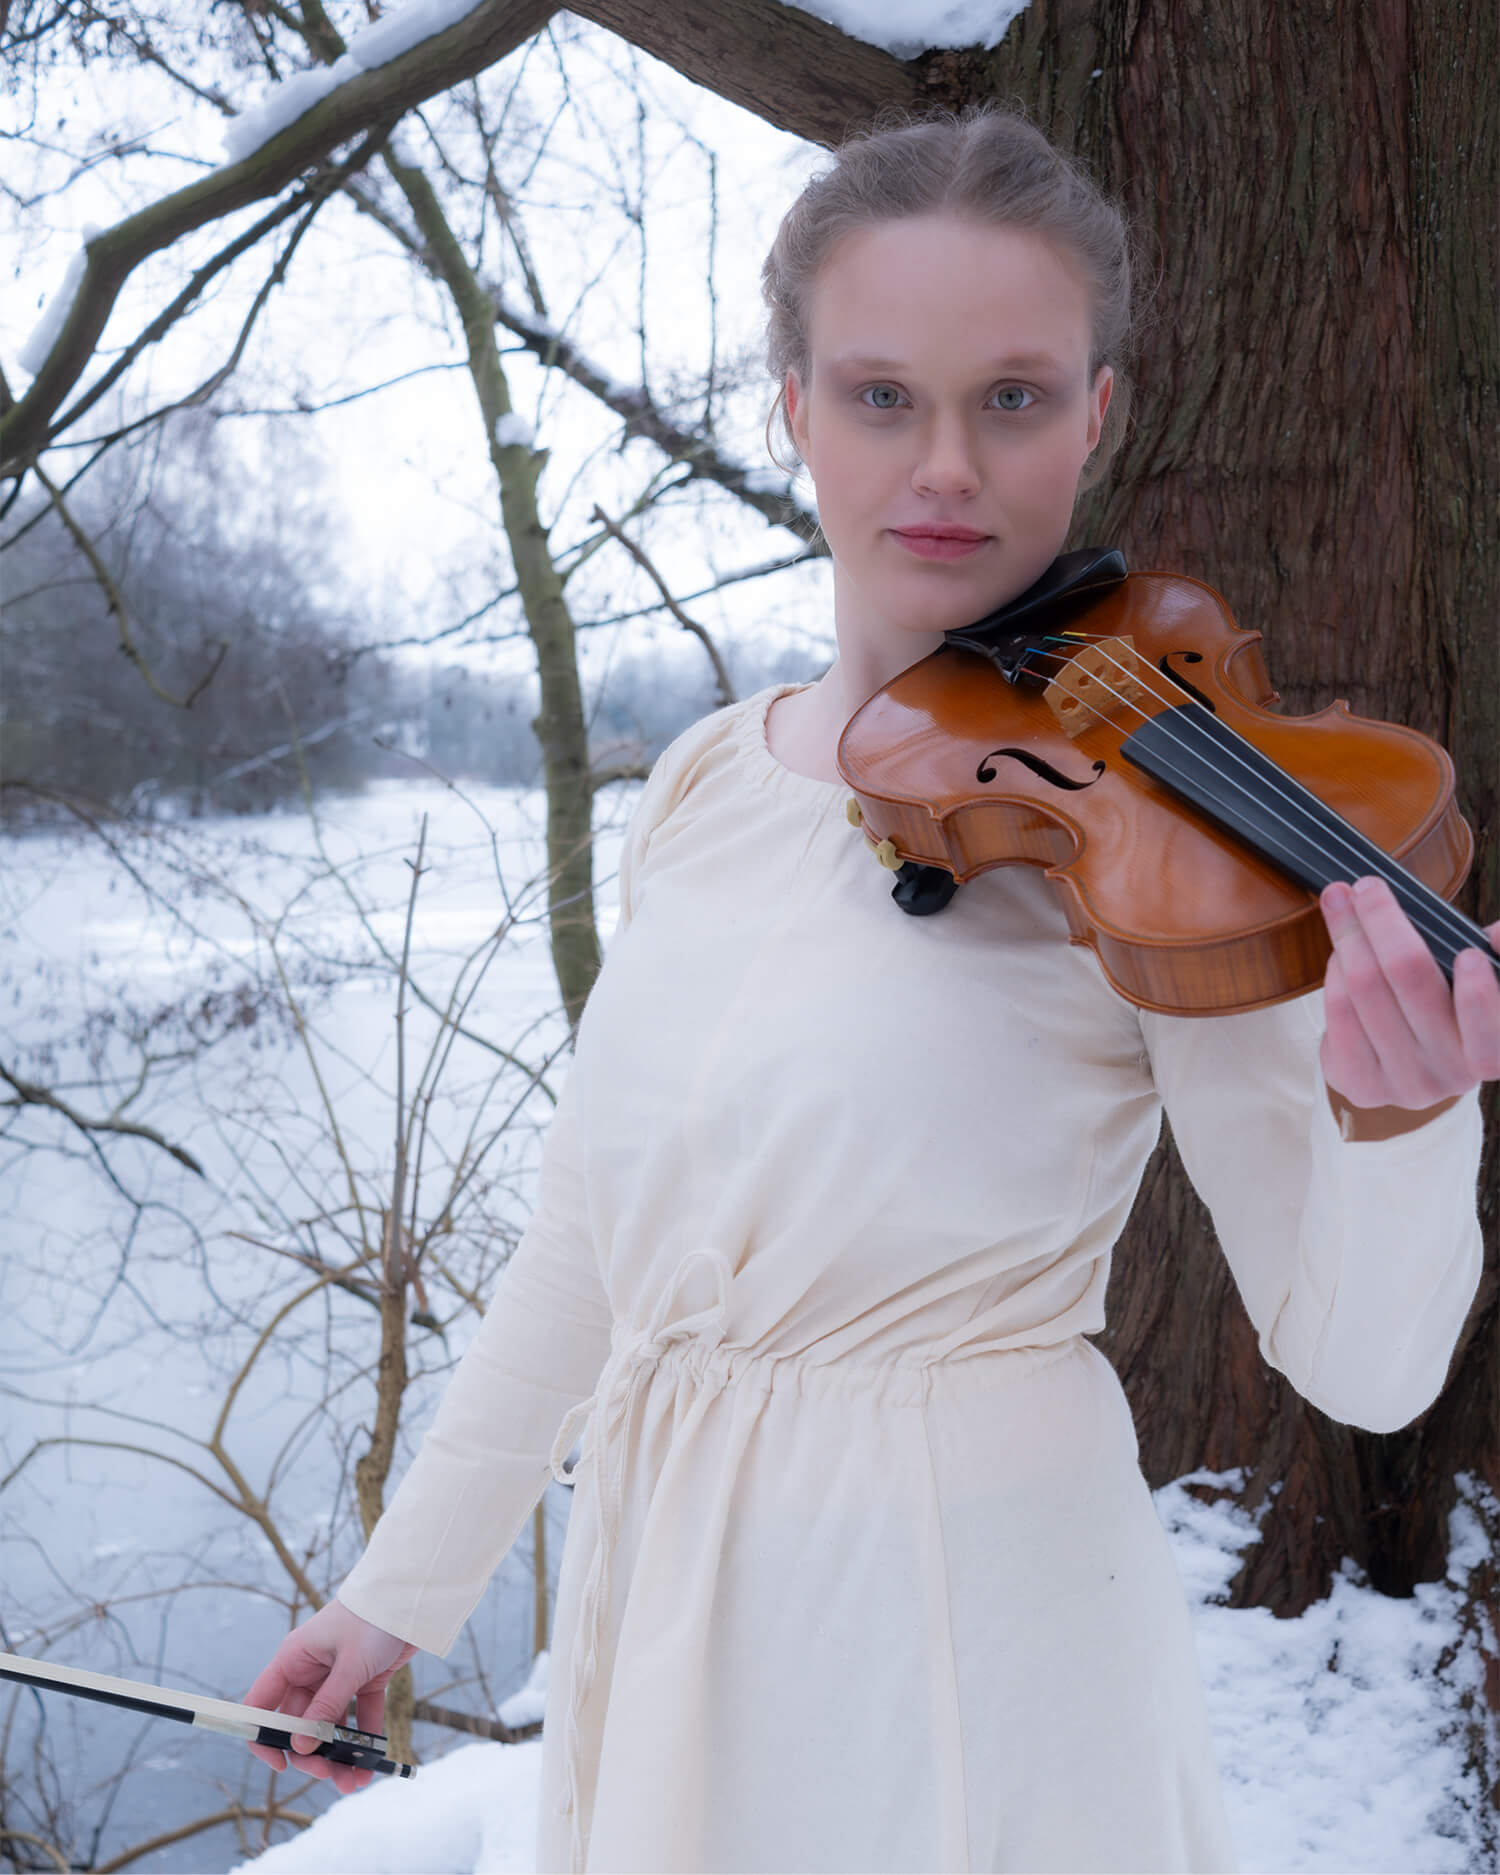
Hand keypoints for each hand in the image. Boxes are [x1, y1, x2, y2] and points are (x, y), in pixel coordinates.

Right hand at [244, 1599, 416, 1795]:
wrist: (412, 1598)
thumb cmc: (373, 1619)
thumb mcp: (349, 1665)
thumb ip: (326, 1706)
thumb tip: (300, 1748)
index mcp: (294, 1659)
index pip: (262, 1705)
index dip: (263, 1737)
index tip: (280, 1765)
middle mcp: (311, 1670)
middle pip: (299, 1724)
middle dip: (311, 1754)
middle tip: (328, 1773)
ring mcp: (337, 1677)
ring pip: (329, 1726)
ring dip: (338, 1754)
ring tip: (351, 1783)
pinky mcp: (365, 1680)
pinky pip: (358, 1718)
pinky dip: (363, 1741)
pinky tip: (369, 1767)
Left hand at [1318, 876, 1499, 1109]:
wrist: (1407, 1065)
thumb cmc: (1448, 1010)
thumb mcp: (1482, 982)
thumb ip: (1495, 957)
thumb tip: (1498, 934)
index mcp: (1491, 1049)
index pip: (1490, 1032)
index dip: (1480, 997)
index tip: (1468, 955)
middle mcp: (1453, 1074)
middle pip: (1409, 980)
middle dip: (1381, 922)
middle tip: (1364, 887)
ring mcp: (1405, 1084)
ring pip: (1364, 991)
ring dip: (1348, 939)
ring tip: (1342, 908)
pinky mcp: (1361, 1085)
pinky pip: (1338, 1013)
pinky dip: (1333, 975)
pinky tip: (1338, 954)